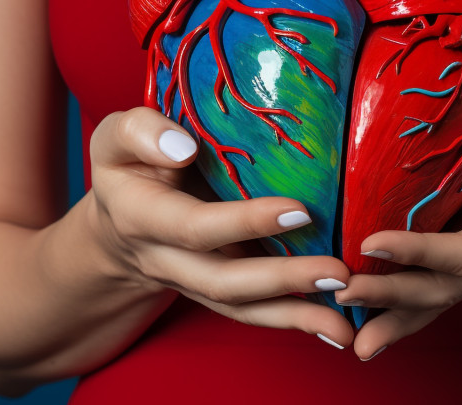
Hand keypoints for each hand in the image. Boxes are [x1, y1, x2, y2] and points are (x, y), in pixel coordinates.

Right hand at [87, 107, 355, 348]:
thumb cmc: (128, 165)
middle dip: (283, 280)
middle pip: (223, 281)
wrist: (118, 216)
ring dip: (296, 316)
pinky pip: (254, 312)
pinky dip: (297, 322)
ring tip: (346, 321)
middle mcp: (166, 260)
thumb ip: (140, 133)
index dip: (244, 222)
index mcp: (141, 216)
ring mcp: (193, 282)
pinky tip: (337, 328)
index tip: (299, 210)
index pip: (194, 226)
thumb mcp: (116, 138)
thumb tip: (184, 146)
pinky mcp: (217, 291)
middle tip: (338, 271)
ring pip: (242, 308)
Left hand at [331, 98, 461, 359]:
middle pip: (444, 287)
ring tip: (346, 336)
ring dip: (389, 317)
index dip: (423, 252)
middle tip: (342, 291)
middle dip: (393, 293)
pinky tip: (357, 326)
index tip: (372, 241)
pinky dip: (391, 312)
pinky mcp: (455, 264)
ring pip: (432, 301)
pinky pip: (424, 295)